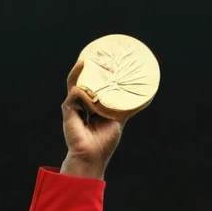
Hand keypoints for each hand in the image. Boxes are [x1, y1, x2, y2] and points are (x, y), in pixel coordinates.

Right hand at [61, 62, 124, 179]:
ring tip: (87, 61)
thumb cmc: (104, 141)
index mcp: (91, 104)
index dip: (97, 72)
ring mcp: (73, 105)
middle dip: (88, 66)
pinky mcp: (68, 109)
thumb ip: (125, 107)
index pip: (92, 83)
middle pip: (82, 79)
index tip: (104, 59)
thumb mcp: (118, 119)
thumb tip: (143, 98)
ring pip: (76, 83)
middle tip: (97, 54)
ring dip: (83, 72)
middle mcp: (80, 102)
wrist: (93, 155)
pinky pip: (75, 94)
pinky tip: (92, 93)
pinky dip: (84, 91)